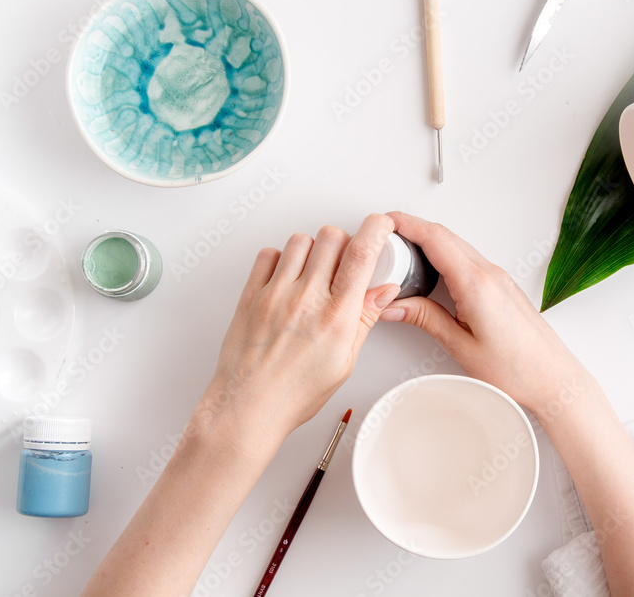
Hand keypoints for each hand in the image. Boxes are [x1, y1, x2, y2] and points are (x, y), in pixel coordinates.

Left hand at [192, 214, 399, 461]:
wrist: (248, 407)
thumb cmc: (294, 393)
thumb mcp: (344, 361)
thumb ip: (364, 319)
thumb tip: (384, 291)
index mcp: (336, 316)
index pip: (362, 254)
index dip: (376, 229)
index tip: (381, 225)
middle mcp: (306, 298)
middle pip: (332, 236)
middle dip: (343, 243)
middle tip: (342, 263)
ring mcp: (276, 294)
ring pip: (300, 240)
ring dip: (312, 249)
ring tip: (312, 273)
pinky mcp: (251, 294)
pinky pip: (268, 254)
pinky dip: (280, 259)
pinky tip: (286, 279)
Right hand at [379, 212, 588, 416]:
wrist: (553, 379)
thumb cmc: (517, 369)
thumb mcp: (460, 346)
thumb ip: (425, 319)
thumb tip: (394, 305)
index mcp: (476, 284)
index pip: (435, 239)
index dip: (406, 224)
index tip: (384, 221)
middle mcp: (490, 274)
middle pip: (444, 236)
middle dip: (412, 230)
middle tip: (385, 241)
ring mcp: (499, 278)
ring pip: (457, 246)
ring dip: (429, 243)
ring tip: (403, 257)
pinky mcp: (502, 286)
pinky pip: (468, 259)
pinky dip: (445, 257)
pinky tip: (432, 272)